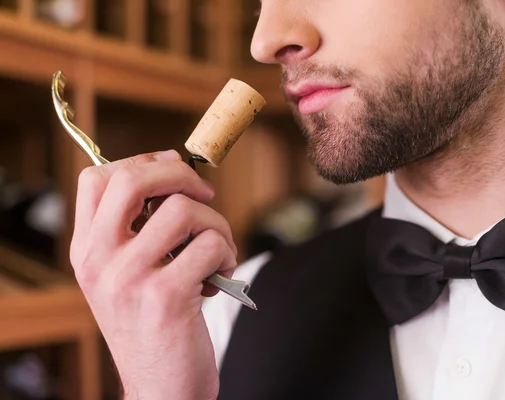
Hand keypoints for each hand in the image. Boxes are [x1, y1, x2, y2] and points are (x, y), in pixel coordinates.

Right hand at [70, 150, 236, 399]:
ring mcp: (130, 279)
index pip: (96, 179)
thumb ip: (137, 229)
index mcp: (87, 250)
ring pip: (184, 210)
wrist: (160, 388)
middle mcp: (100, 261)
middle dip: (181, 175)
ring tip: (219, 251)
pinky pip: (211, 244)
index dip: (142, 162)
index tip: (173, 170)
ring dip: (216, 224)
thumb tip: (173, 172)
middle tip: (205, 194)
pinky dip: (228, 254)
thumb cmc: (152, 324)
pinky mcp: (166, 297)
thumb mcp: (127, 275)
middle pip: (134, 179)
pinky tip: (221, 276)